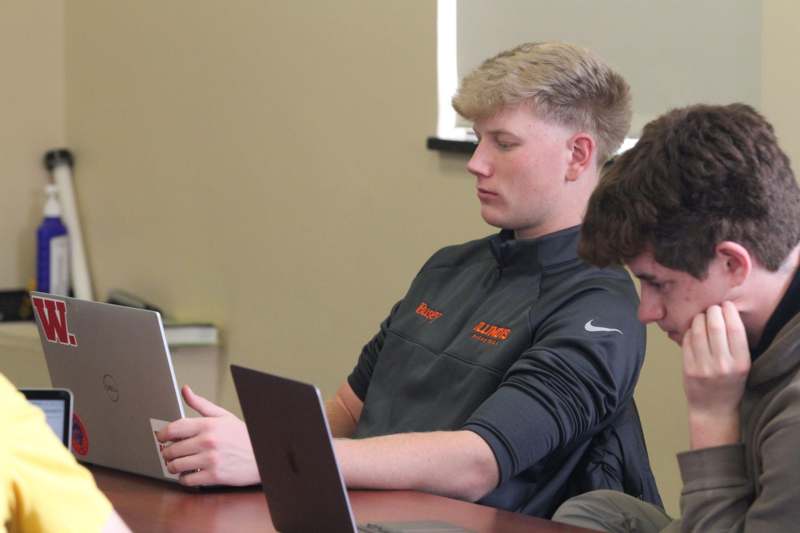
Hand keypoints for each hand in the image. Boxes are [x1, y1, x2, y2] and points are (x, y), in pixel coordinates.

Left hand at [157, 385, 259, 486]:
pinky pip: (186, 480)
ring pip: (175, 466)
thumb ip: (201, 404)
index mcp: (208, 425)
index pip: (174, 428)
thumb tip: (185, 390)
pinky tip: (190, 472)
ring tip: (179, 463)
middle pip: (171, 449)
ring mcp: (210, 460)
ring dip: (173, 466)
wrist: (262, 456)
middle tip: (170, 453)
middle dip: (167, 452)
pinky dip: (184, 478)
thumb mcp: (223, 416)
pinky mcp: (212, 476)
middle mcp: (208, 441)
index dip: (162, 434)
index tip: (161, 438)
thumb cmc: (242, 436)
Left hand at [682, 302, 750, 448]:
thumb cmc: (729, 384)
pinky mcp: (688, 369)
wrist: (713, 409)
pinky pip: (686, 341)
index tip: (726, 305)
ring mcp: (704, 367)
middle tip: (711, 307)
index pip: (735, 329)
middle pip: (715, 326)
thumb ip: (735, 343)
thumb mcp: (741, 365)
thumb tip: (724, 312)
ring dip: (698, 318)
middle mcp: (723, 365)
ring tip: (701, 316)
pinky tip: (692, 330)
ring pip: (698, 331)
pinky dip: (688, 331)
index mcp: (741, 363)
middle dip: (712, 311)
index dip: (729, 311)